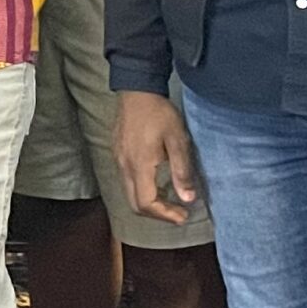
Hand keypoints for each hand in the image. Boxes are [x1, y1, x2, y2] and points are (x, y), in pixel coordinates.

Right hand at [112, 90, 201, 225]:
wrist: (137, 91)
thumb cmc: (160, 114)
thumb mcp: (177, 140)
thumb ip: (181, 171)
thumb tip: (188, 199)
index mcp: (139, 166)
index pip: (147, 203)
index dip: (165, 215)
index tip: (183, 215)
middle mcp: (124, 167)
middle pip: (135, 204)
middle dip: (157, 214)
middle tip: (178, 213)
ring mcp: (118, 161)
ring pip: (129, 194)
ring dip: (150, 203)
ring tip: (170, 200)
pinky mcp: (118, 154)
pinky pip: (127, 182)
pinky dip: (143, 191)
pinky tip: (157, 183)